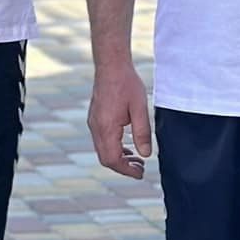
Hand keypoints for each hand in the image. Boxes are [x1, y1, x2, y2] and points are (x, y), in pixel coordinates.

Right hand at [88, 61, 152, 178]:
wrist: (111, 66)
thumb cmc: (127, 84)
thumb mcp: (140, 109)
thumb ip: (142, 133)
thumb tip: (146, 154)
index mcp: (106, 127)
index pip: (113, 159)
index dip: (126, 170)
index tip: (141, 173)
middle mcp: (96, 127)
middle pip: (105, 158)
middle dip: (123, 167)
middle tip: (141, 168)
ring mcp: (93, 122)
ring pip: (102, 150)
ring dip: (118, 158)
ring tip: (136, 158)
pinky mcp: (95, 118)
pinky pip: (101, 140)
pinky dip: (113, 148)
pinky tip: (126, 145)